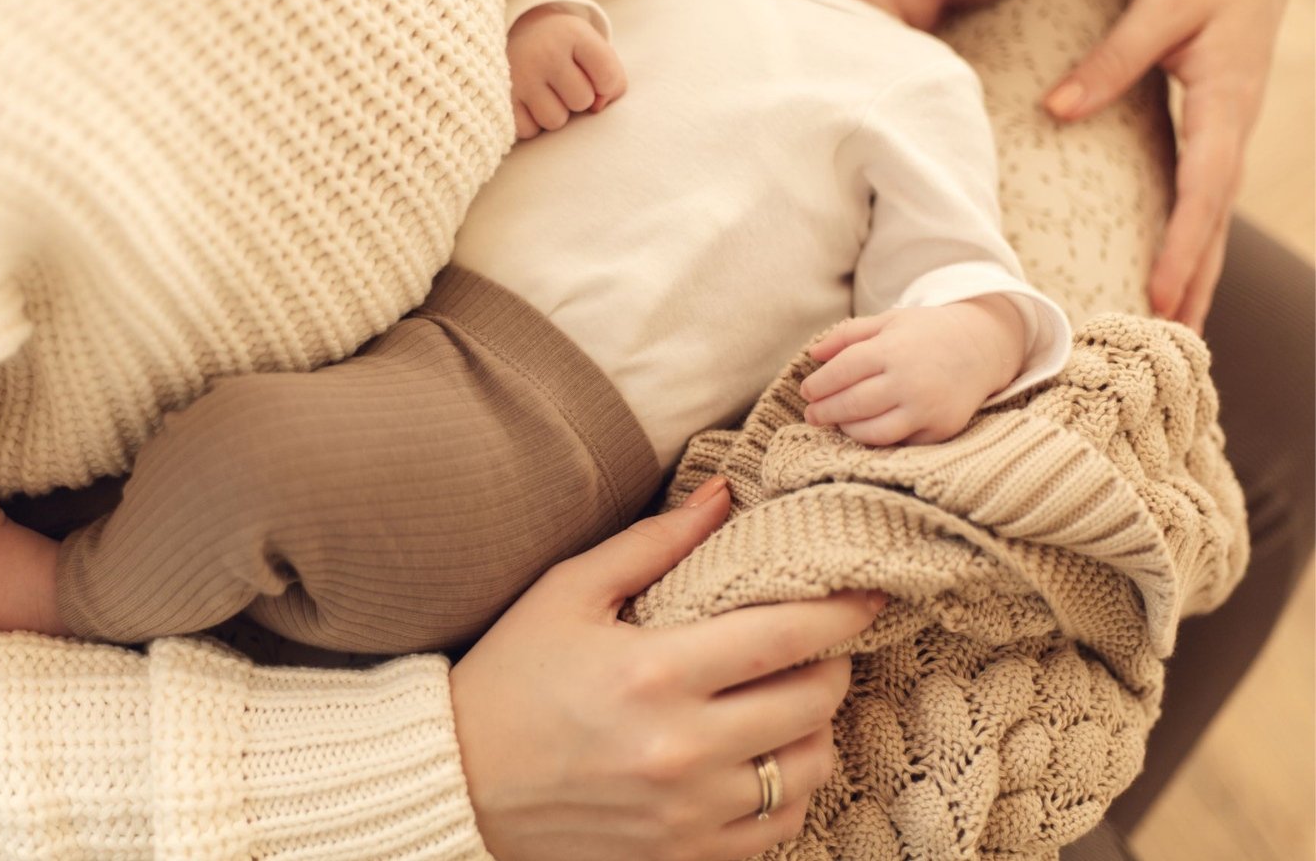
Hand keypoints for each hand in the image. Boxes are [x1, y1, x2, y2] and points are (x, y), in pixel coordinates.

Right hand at [450, 477, 883, 860]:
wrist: (455, 782)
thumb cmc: (507, 677)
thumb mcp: (567, 593)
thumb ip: (652, 544)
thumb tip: (723, 496)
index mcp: (656, 671)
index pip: (787, 635)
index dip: (840, 610)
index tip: (866, 592)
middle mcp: (683, 748)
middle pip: (813, 701)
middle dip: (832, 662)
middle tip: (819, 642)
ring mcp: (688, 813)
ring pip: (808, 769)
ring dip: (815, 729)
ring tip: (792, 701)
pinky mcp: (682, 856)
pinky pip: (778, 829)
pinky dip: (788, 791)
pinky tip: (764, 761)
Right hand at [507, 6, 626, 138]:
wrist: (523, 36)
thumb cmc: (568, 51)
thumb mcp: (594, 51)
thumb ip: (613, 81)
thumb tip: (597, 109)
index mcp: (574, 34)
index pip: (608, 78)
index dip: (605, 85)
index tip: (591, 72)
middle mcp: (545, 51)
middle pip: (582, 102)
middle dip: (577, 98)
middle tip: (562, 80)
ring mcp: (521, 75)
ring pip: (555, 120)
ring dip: (555, 113)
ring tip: (545, 91)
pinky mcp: (503, 97)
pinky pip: (529, 130)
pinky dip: (532, 123)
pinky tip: (528, 101)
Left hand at [800, 296, 1026, 445]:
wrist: (981, 348)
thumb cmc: (926, 333)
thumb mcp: (889, 321)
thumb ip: (848, 335)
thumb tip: (814, 354)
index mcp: (893, 349)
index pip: (844, 371)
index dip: (819, 384)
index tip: (807, 391)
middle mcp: (910, 380)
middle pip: (853, 404)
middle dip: (825, 411)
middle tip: (811, 414)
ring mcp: (927, 408)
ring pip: (873, 432)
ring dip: (847, 430)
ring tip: (837, 423)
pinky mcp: (940, 428)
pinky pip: (899, 443)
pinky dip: (877, 439)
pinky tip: (865, 430)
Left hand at [1043, 0, 1302, 332]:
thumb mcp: (1161, 6)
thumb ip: (1111, 62)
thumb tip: (1058, 109)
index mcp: (1226, 103)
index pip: (1203, 193)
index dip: (1184, 249)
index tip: (1163, 296)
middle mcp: (1233, 126)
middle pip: (1215, 220)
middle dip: (1198, 283)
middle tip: (1174, 344)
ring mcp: (1228, 126)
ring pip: (1213, 211)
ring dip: (1199, 268)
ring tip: (1177, 324)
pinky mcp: (1215, 120)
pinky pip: (1204, 190)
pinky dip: (1193, 232)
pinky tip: (1174, 263)